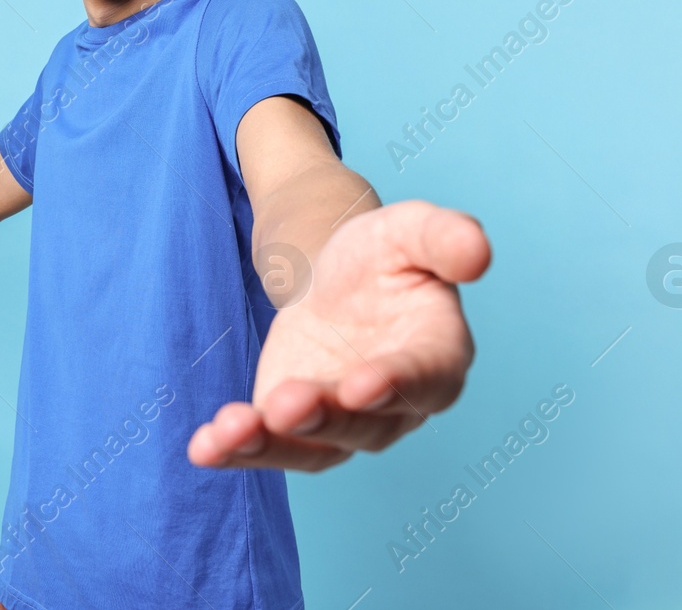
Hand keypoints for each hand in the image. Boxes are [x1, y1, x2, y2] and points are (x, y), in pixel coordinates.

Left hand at [187, 200, 489, 471]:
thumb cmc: (382, 254)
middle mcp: (396, 405)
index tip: (361, 386)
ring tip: (230, 431)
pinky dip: (235, 451)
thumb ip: (444, 238)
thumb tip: (479, 253)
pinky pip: (269, 448)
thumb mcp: (409, 230)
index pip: (425, 378)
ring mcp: (345, 424)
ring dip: (273, 446)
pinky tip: (202, 447)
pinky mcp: (295, 428)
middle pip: (364, 425)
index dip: (396, 384)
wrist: (332, 275)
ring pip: (315, 449)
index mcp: (438, 354)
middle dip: (324, 417)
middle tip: (285, 403)